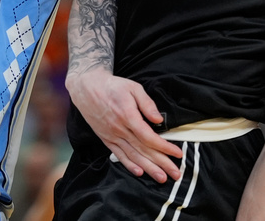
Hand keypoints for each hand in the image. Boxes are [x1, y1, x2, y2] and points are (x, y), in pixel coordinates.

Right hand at [67, 69, 182, 182]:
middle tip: (175, 174)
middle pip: (143, 150)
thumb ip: (147, 103)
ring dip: (148, 168)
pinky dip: (129, 165)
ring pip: (132, 155)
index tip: (177, 153)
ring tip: (161, 177)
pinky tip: (139, 172)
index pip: (149, 137)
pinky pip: (118, 154)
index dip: (164, 147)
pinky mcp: (106, 138)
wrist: (87, 88)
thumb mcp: (133, 87)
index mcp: (127, 116)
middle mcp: (119, 129)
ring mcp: (111, 135)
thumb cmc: (112, 86)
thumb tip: (159, 120)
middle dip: (161, 163)